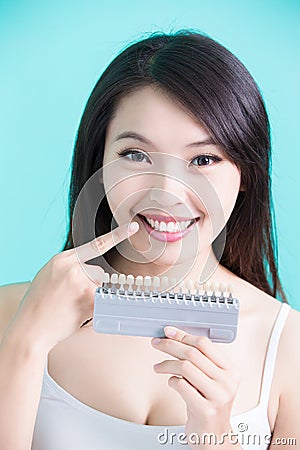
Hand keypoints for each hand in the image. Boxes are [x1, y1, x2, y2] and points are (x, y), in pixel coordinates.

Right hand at [5, 222, 138, 351]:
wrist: (30, 329)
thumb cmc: (39, 304)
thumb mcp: (49, 275)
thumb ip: (68, 267)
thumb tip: (88, 270)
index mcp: (62, 259)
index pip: (95, 245)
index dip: (117, 236)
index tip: (133, 228)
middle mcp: (73, 268)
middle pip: (99, 273)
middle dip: (91, 285)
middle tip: (71, 297)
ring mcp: (81, 283)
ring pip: (100, 288)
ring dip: (92, 298)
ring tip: (70, 305)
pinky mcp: (88, 299)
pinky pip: (100, 302)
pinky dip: (93, 309)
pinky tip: (75, 313)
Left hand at [151, 326, 240, 447]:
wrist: (214, 436)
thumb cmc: (209, 404)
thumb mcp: (211, 380)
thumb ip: (200, 361)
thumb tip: (175, 338)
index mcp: (231, 371)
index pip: (205, 344)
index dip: (184, 335)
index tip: (169, 332)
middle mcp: (227, 382)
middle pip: (192, 353)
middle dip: (170, 345)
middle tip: (157, 343)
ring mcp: (217, 396)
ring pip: (185, 367)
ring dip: (166, 364)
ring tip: (158, 367)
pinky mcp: (205, 410)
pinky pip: (181, 385)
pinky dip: (171, 381)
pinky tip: (172, 383)